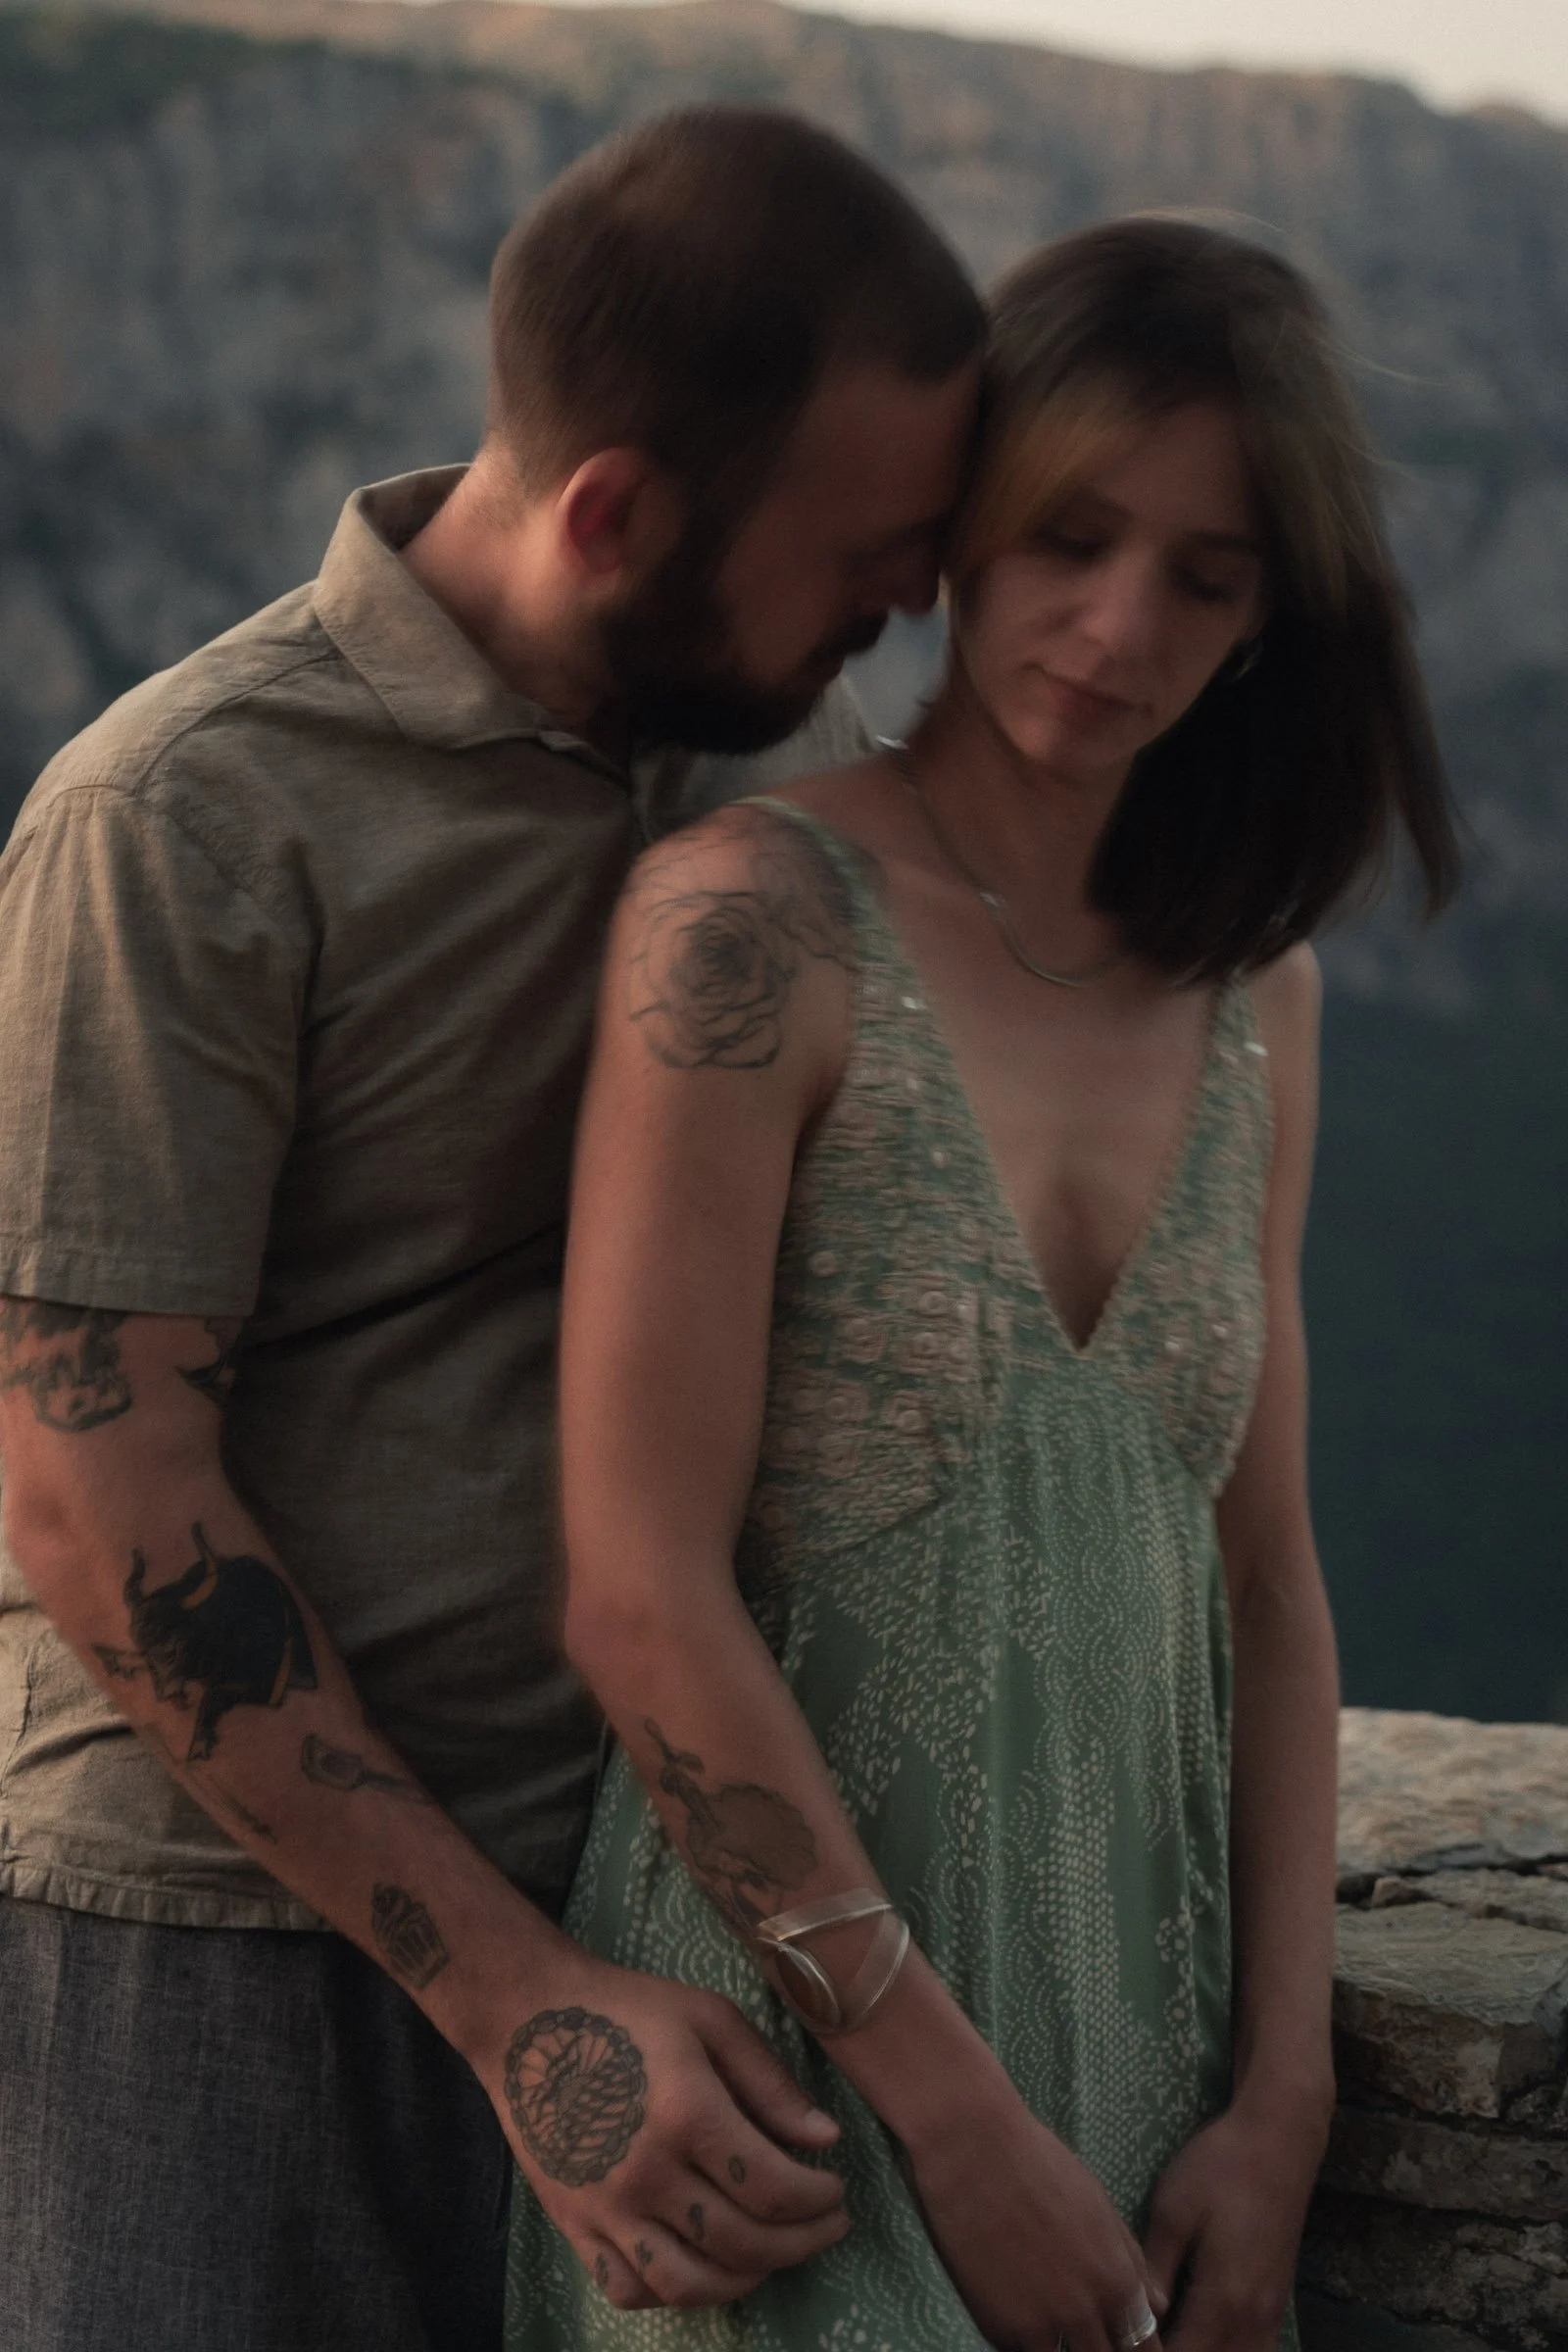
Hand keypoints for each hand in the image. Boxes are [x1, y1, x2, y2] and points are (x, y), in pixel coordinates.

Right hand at [480, 1962, 850, 2309]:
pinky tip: (700, 2265)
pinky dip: (672, 2292)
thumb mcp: (710, 2020)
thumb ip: (770, 2083)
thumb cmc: (628, 2010)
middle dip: (801, 2243)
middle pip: (742, 2243)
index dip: (819, 2201)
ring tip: (772, 2254)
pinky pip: (628, 2288)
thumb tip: (826, 2139)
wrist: (528, 2019)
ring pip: (689, 2283)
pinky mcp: (573, 2224)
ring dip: (745, 2279)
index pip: (774, 2188)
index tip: (839, 2191)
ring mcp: (605, 2208)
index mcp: (688, 2114)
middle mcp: (648, 2173)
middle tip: (827, 2226)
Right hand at [905, 2088, 1162, 2350]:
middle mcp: (1087, 2312)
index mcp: (1117, 2280)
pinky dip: (1024, 2344)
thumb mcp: (1098, 2203)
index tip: (1123, 2342)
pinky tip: (1019, 2320)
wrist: (973, 2148)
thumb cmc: (1038, 2163)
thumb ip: (1130, 2260)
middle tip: (1088, 2335)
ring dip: (1064, 2348)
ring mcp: (1042, 2325)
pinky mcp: (998, 2328)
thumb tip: (1158, 2308)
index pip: (1144, 2345)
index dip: (1137, 2349)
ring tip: (1051, 2326)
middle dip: (1101, 2350)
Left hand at [1143, 2094, 1328, 2349]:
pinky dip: (1230, 2351)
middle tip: (1138, 2340)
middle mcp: (1253, 2319)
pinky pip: (1256, 2349)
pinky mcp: (1278, 2300)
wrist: (1279, 2139)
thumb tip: (1139, 2315)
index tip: (1123, 2342)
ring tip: (1168, 2338)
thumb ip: (1155, 2270)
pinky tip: (1204, 2335)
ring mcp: (1271, 2312)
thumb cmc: (1220, 2168)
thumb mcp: (1173, 2210)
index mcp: (1223, 2300)